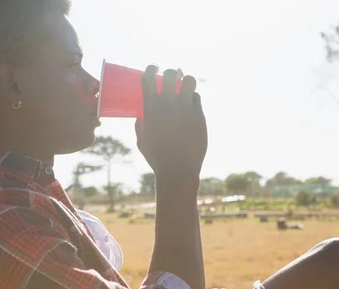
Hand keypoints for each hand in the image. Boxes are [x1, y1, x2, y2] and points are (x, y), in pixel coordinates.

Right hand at [135, 65, 206, 182]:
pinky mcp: (199, 117)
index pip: (149, 78)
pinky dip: (193, 97)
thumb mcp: (142, 141)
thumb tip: (140, 115)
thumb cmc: (157, 158)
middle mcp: (168, 107)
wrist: (178, 170)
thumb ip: (140, 125)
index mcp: (150, 110)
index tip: (153, 67)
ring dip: (186, 80)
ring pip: (189, 81)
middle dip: (171, 72)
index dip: (151, 69)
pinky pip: (197, 97)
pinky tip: (190, 101)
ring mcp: (185, 110)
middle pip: (171, 75)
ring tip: (184, 85)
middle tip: (171, 76)